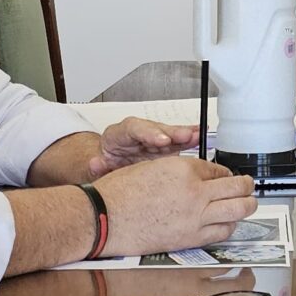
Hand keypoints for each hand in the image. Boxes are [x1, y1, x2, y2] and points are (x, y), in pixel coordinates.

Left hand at [84, 116, 199, 174]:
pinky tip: (200, 139)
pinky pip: (176, 143)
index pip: (134, 129)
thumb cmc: (104, 163)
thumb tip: (96, 163)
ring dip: (184, 136)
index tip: (162, 141)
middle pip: (156, 129)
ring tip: (198, 136)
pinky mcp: (163, 149)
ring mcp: (152, 140)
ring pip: (169, 135)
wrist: (107, 166)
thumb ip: (96, 165)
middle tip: (187, 136)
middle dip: (172, 132)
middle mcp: (138, 134)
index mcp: (119, 134)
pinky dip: (188, 141)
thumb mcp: (95, 166)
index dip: (149, 133)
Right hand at [94, 156, 255, 257]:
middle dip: (246, 186)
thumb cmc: (119, 193)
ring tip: (247, 204)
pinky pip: (223, 231)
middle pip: (238, 187)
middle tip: (248, 187)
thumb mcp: (153, 167)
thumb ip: (180, 171)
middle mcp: (195, 191)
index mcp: (184, 168)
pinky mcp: (191, 238)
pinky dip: (230, 225)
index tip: (225, 177)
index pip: (219, 169)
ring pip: (238, 210)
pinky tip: (227, 223)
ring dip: (246, 206)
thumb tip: (198, 176)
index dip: (224, 173)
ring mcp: (196, 217)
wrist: (104, 218)